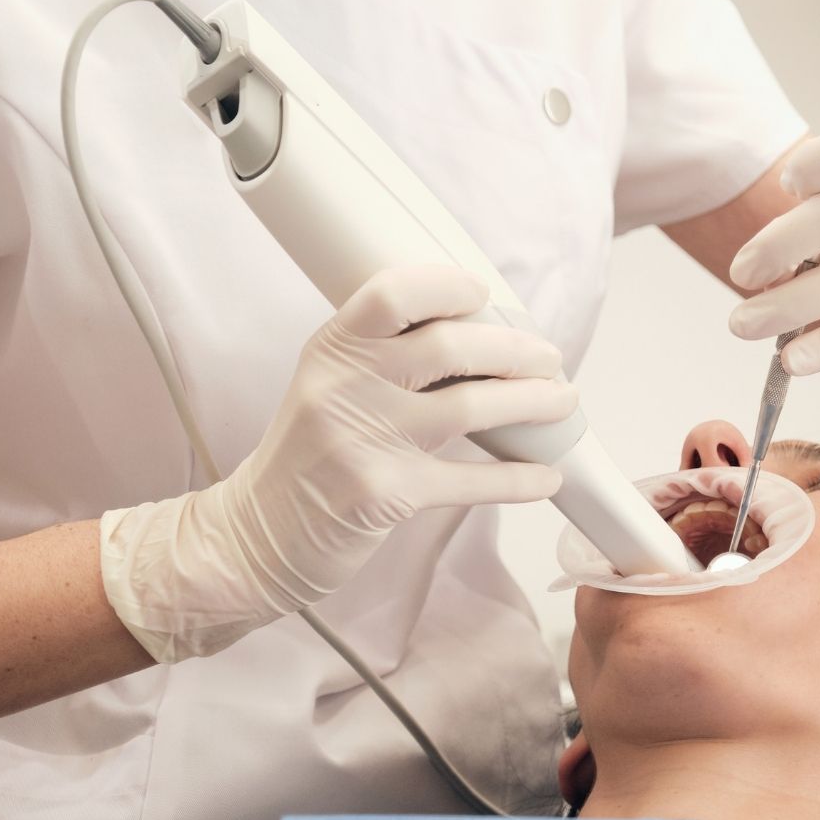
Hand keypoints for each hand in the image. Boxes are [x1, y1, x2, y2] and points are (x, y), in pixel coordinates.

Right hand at [100, 264, 576, 661]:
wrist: (256, 534)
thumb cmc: (308, 452)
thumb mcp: (328, 384)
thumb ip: (385, 356)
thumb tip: (478, 330)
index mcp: (333, 347)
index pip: (392, 293)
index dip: (448, 285)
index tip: (484, 294)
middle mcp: (346, 386)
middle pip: (450, 346)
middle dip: (516, 348)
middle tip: (550, 357)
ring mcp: (365, 441)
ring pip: (472, 406)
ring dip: (532, 402)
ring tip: (563, 401)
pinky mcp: (386, 495)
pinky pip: (471, 481)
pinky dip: (519, 479)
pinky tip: (548, 477)